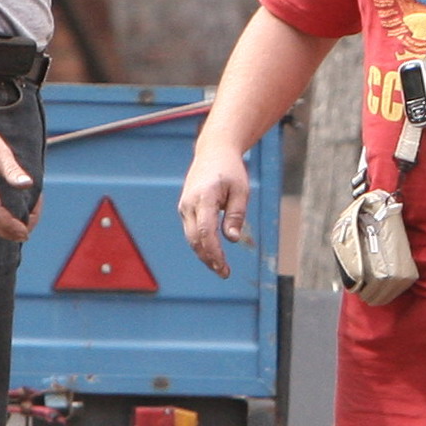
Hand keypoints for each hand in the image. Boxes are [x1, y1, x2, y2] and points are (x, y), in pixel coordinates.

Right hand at [179, 144, 249, 277]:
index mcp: (203, 197)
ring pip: (191, 238)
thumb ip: (236, 215)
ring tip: (220, 268)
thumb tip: (232, 239)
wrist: (213, 152)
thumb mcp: (241, 190)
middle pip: (195, 239)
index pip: (206, 232)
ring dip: (204, 254)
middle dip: (208, 259)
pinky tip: (213, 254)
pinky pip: (191, 231)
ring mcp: (184, 206)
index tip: (224, 267)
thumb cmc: (230, 170)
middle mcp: (188, 204)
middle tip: (224, 273)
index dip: (214, 252)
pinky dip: (201, 244)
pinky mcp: (185, 209)